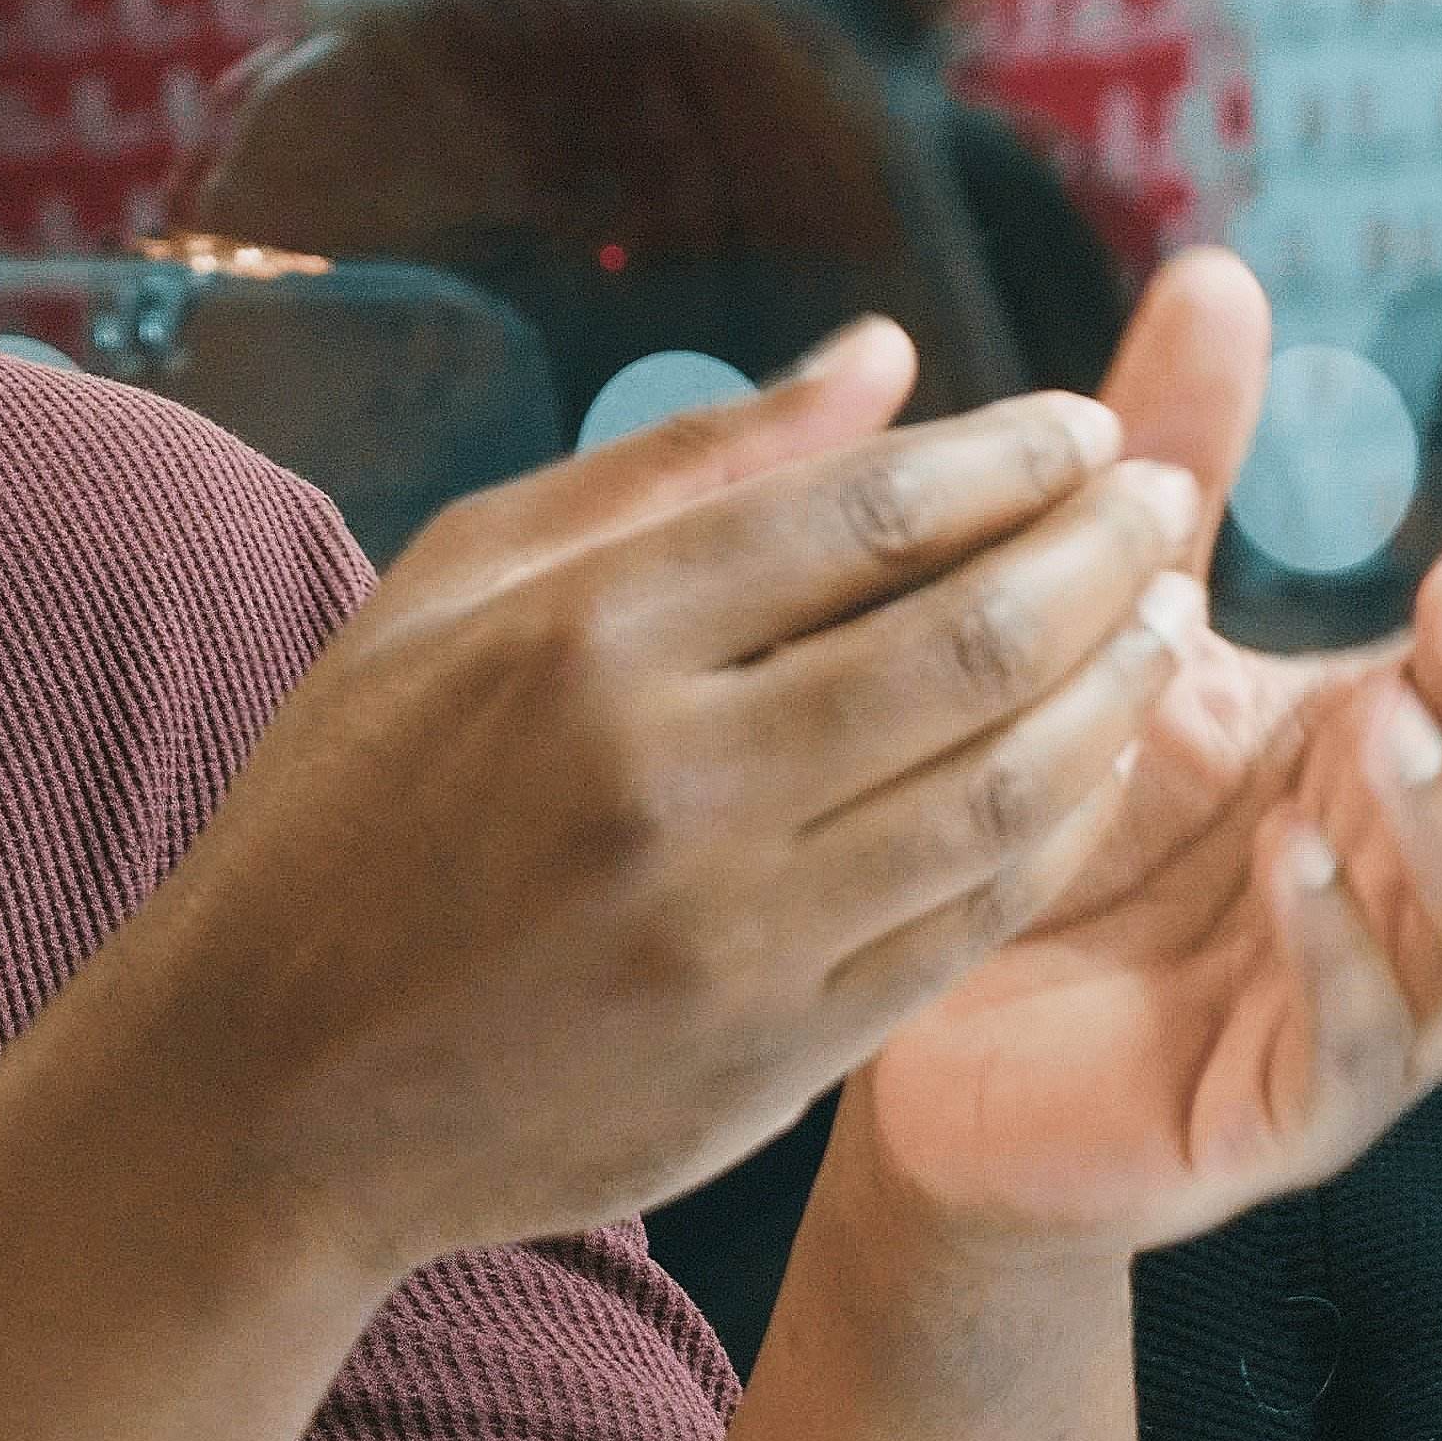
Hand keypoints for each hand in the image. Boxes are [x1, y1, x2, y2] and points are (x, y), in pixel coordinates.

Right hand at [122, 322, 1210, 1286]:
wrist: (271, 1086)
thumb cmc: (354, 796)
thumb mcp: (462, 583)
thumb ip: (684, 464)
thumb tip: (886, 354)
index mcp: (582, 637)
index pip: (864, 513)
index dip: (1010, 458)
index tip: (1090, 426)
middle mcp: (666, 781)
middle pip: (965, 641)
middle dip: (1102, 555)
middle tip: (1170, 501)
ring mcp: (729, 933)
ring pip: (1001, 789)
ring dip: (1115, 689)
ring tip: (1167, 616)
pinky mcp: (770, 1055)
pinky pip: (971, 923)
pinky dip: (1061, 829)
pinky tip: (1099, 761)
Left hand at [851, 250, 1441, 1260]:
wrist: (933, 1038)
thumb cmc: (1060, 824)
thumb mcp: (1127, 627)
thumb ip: (1183, 461)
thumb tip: (1221, 265)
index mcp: (1406, 762)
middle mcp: (1422, 885)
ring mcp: (1372, 1011)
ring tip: (1382, 721)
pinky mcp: (1285, 1117)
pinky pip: (1360, 1050)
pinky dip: (1344, 956)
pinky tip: (1291, 865)